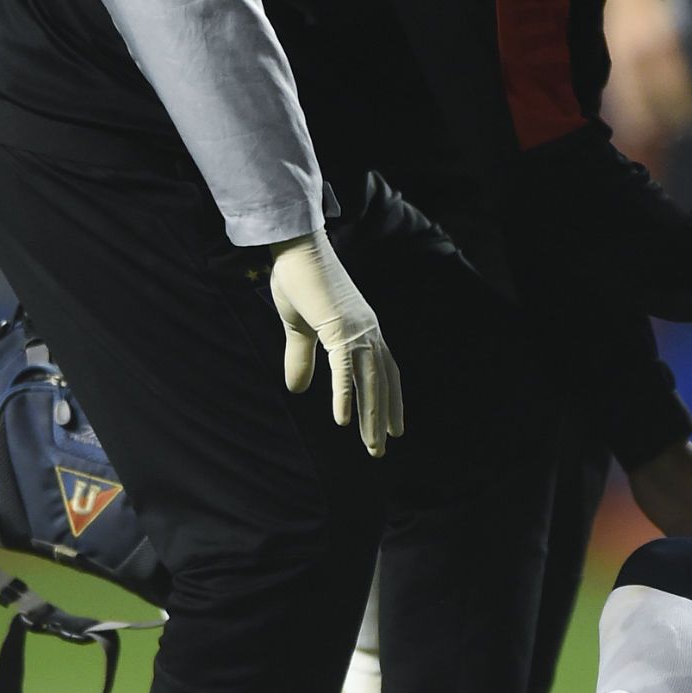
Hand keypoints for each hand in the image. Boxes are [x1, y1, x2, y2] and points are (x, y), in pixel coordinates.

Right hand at [269, 230, 403, 455]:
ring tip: (372, 445)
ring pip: (369, 382)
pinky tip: (343, 420)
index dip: (390, 400)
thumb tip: (297, 390)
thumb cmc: (298, 279)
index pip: (385, 372)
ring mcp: (357, 330)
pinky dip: (345, 395)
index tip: (395, 427)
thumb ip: (302, 358)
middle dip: (384, 417)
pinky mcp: (338, 329)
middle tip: (384, 446)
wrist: (295, 246)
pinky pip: (344, 369)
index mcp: (364, 330)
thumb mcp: (300, 327)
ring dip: (371, 416)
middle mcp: (369, 332)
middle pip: (383, 382)